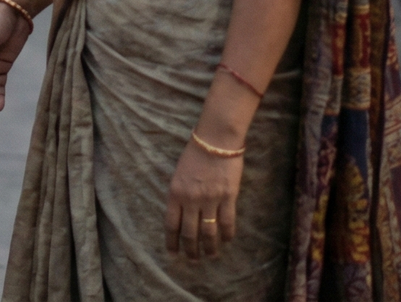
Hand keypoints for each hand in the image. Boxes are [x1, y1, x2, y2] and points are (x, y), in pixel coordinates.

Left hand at [164, 138, 243, 259]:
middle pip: (190, 232)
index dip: (172, 241)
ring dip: (209, 247)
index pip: (171, 224)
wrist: (215, 140)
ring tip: (210, 256)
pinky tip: (227, 241)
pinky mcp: (228, 197)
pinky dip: (227, 235)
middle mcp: (191, 199)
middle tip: (193, 260)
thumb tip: (181, 216)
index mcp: (175, 192)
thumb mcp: (178, 174)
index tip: (173, 253)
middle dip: (191, 250)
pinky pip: (227, 222)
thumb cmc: (195, 154)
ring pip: (209, 232)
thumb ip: (179, 195)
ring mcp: (210, 199)